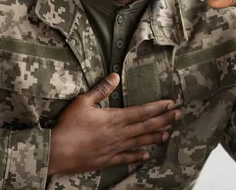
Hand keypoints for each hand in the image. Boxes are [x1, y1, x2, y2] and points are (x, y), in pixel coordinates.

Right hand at [48, 73, 180, 174]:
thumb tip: (116, 75)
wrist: (56, 151)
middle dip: (164, 120)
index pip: (142, 111)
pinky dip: (138, 156)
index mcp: (115, 118)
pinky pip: (126, 159)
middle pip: (146, 126)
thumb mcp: (83, 101)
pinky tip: (148, 155)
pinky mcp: (107, 160)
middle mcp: (119, 134)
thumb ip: (101, 89)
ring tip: (168, 134)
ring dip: (155, 137)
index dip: (158, 107)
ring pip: (140, 142)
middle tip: (179, 116)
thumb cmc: (68, 125)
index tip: (171, 103)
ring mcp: (114, 148)